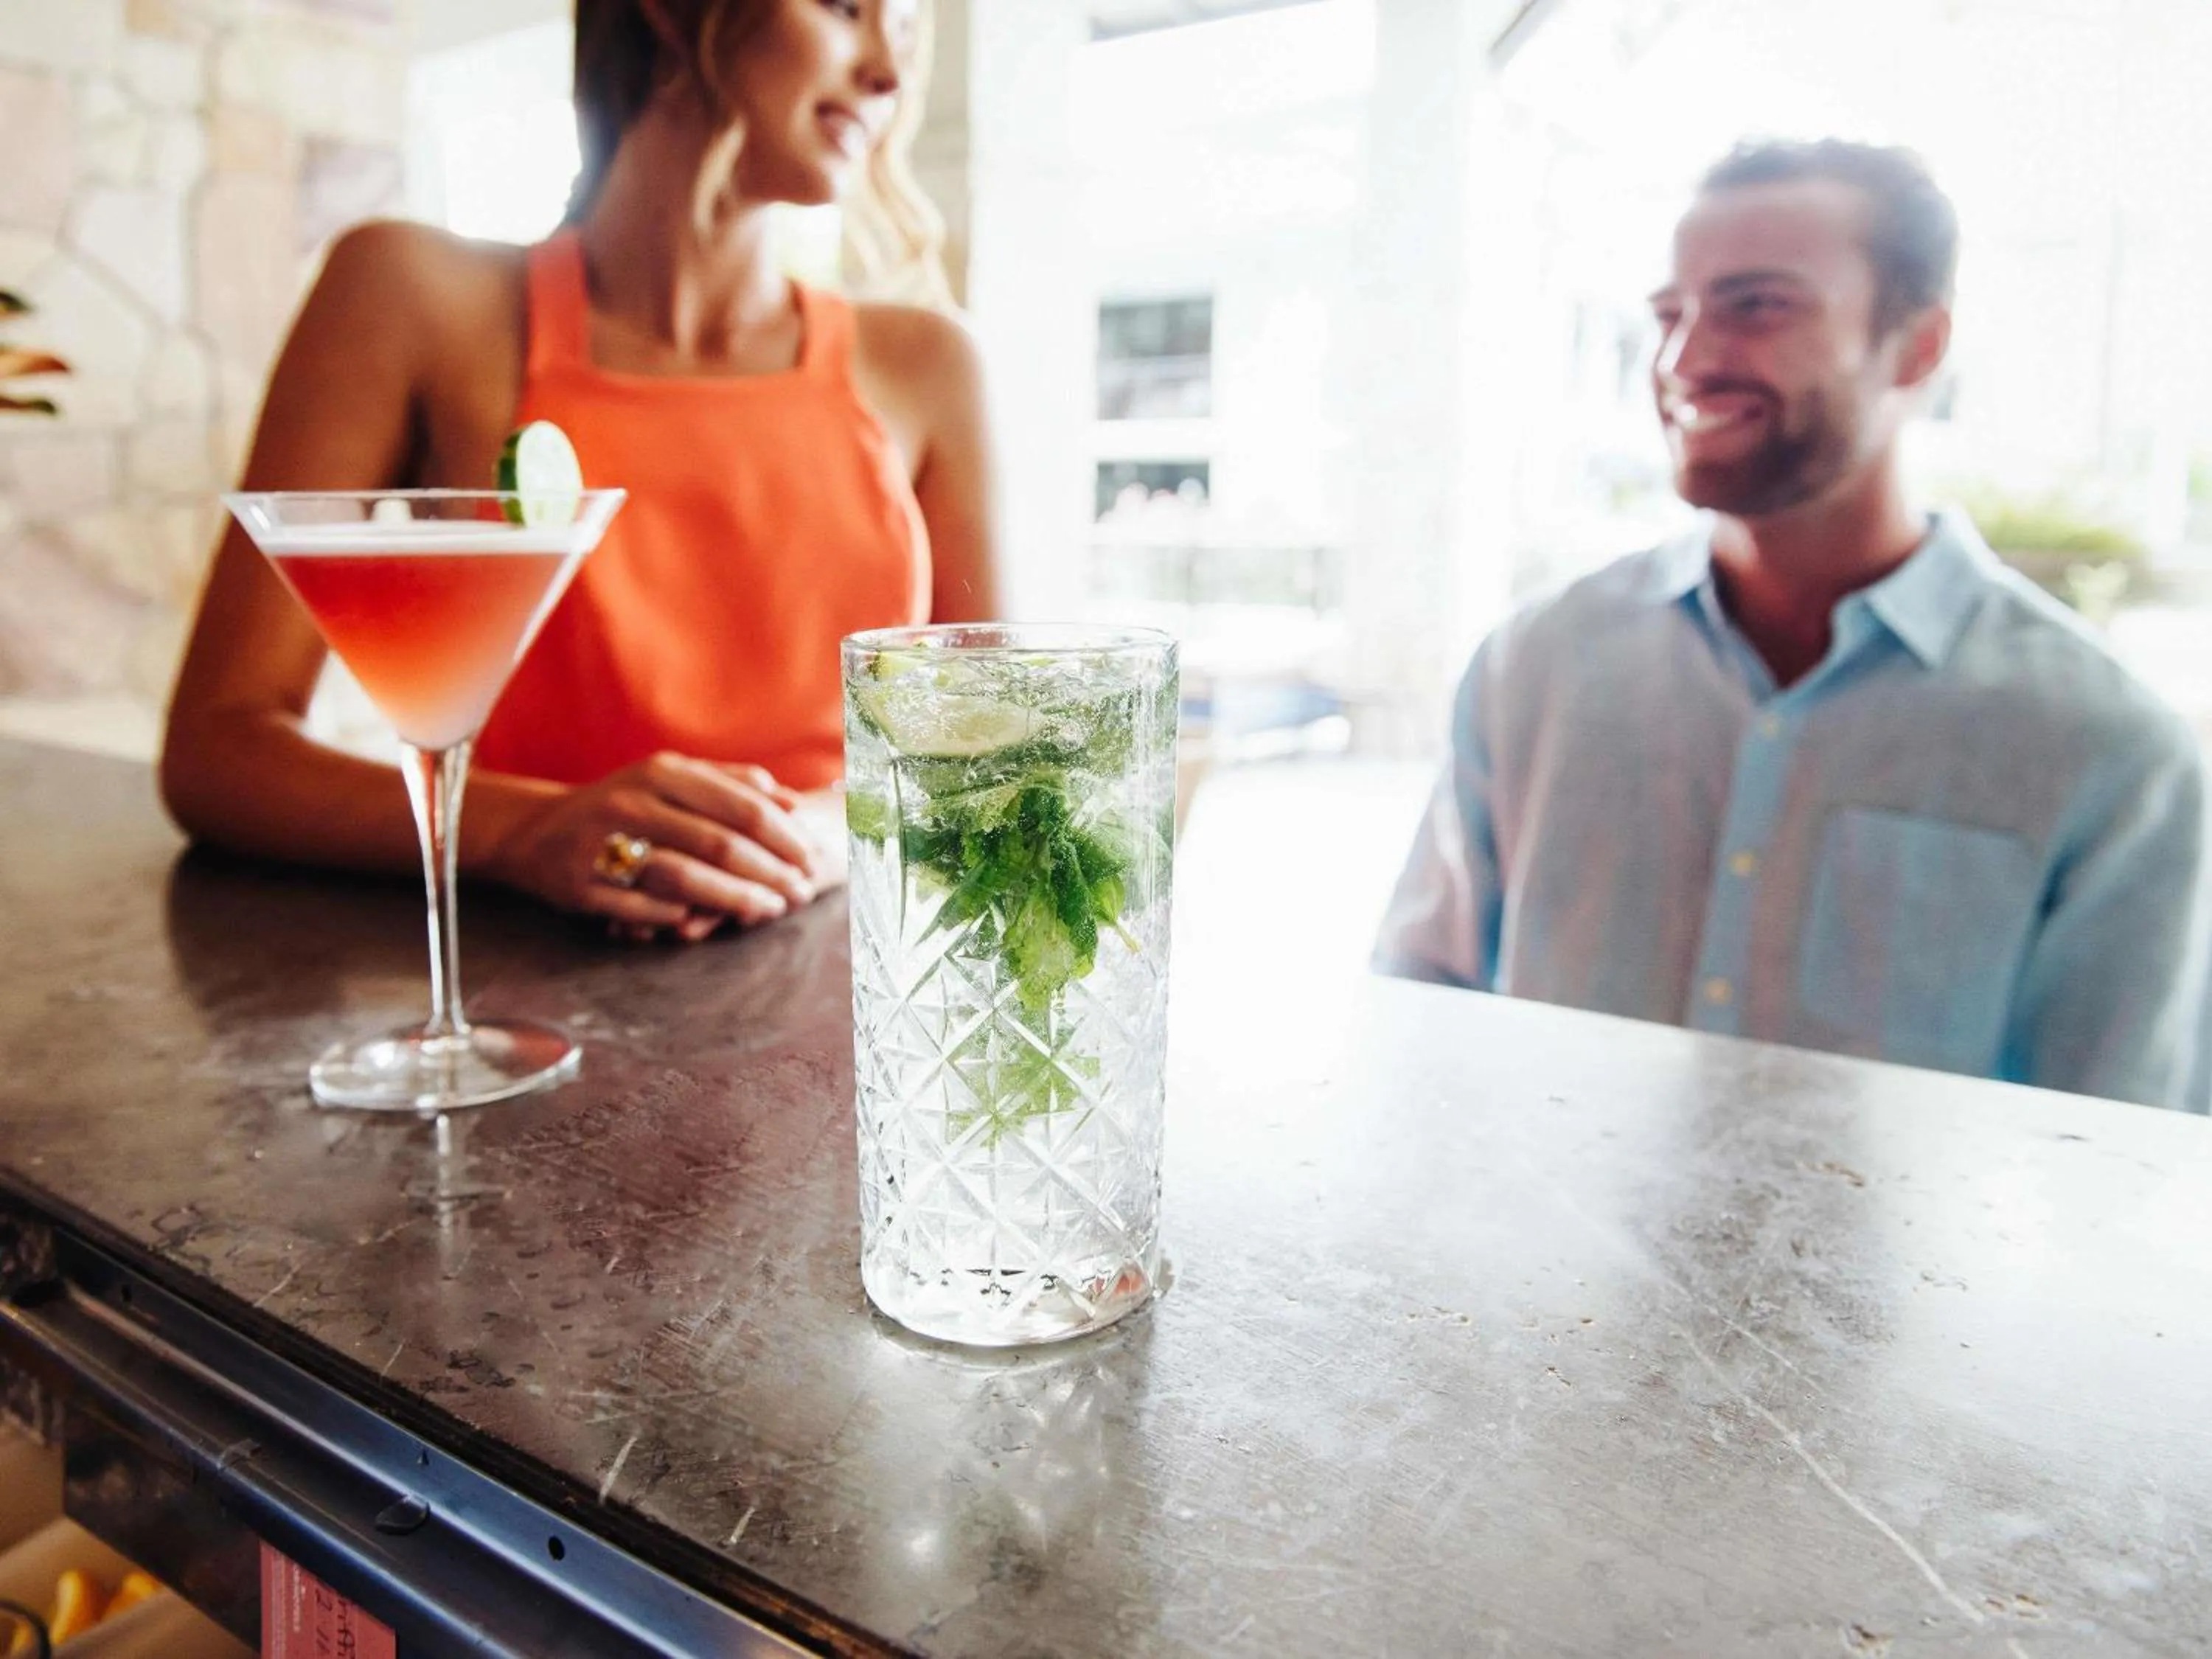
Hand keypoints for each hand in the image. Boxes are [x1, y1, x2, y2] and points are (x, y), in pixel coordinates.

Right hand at [483, 753, 823, 941]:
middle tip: (799, 894)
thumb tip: (789, 800)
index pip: (741, 806)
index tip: (812, 860)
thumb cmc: (623, 805)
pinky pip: (642, 907)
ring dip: (733, 899)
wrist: (534, 831)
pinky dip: (677, 916)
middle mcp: (632, 802)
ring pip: (684, 877)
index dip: (783, 837)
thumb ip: (730, 783)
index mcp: (661, 772)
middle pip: (719, 844)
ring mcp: (602, 845)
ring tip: (768, 912)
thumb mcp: (670, 779)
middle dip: (768, 872)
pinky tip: (705, 923)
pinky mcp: (581, 886)